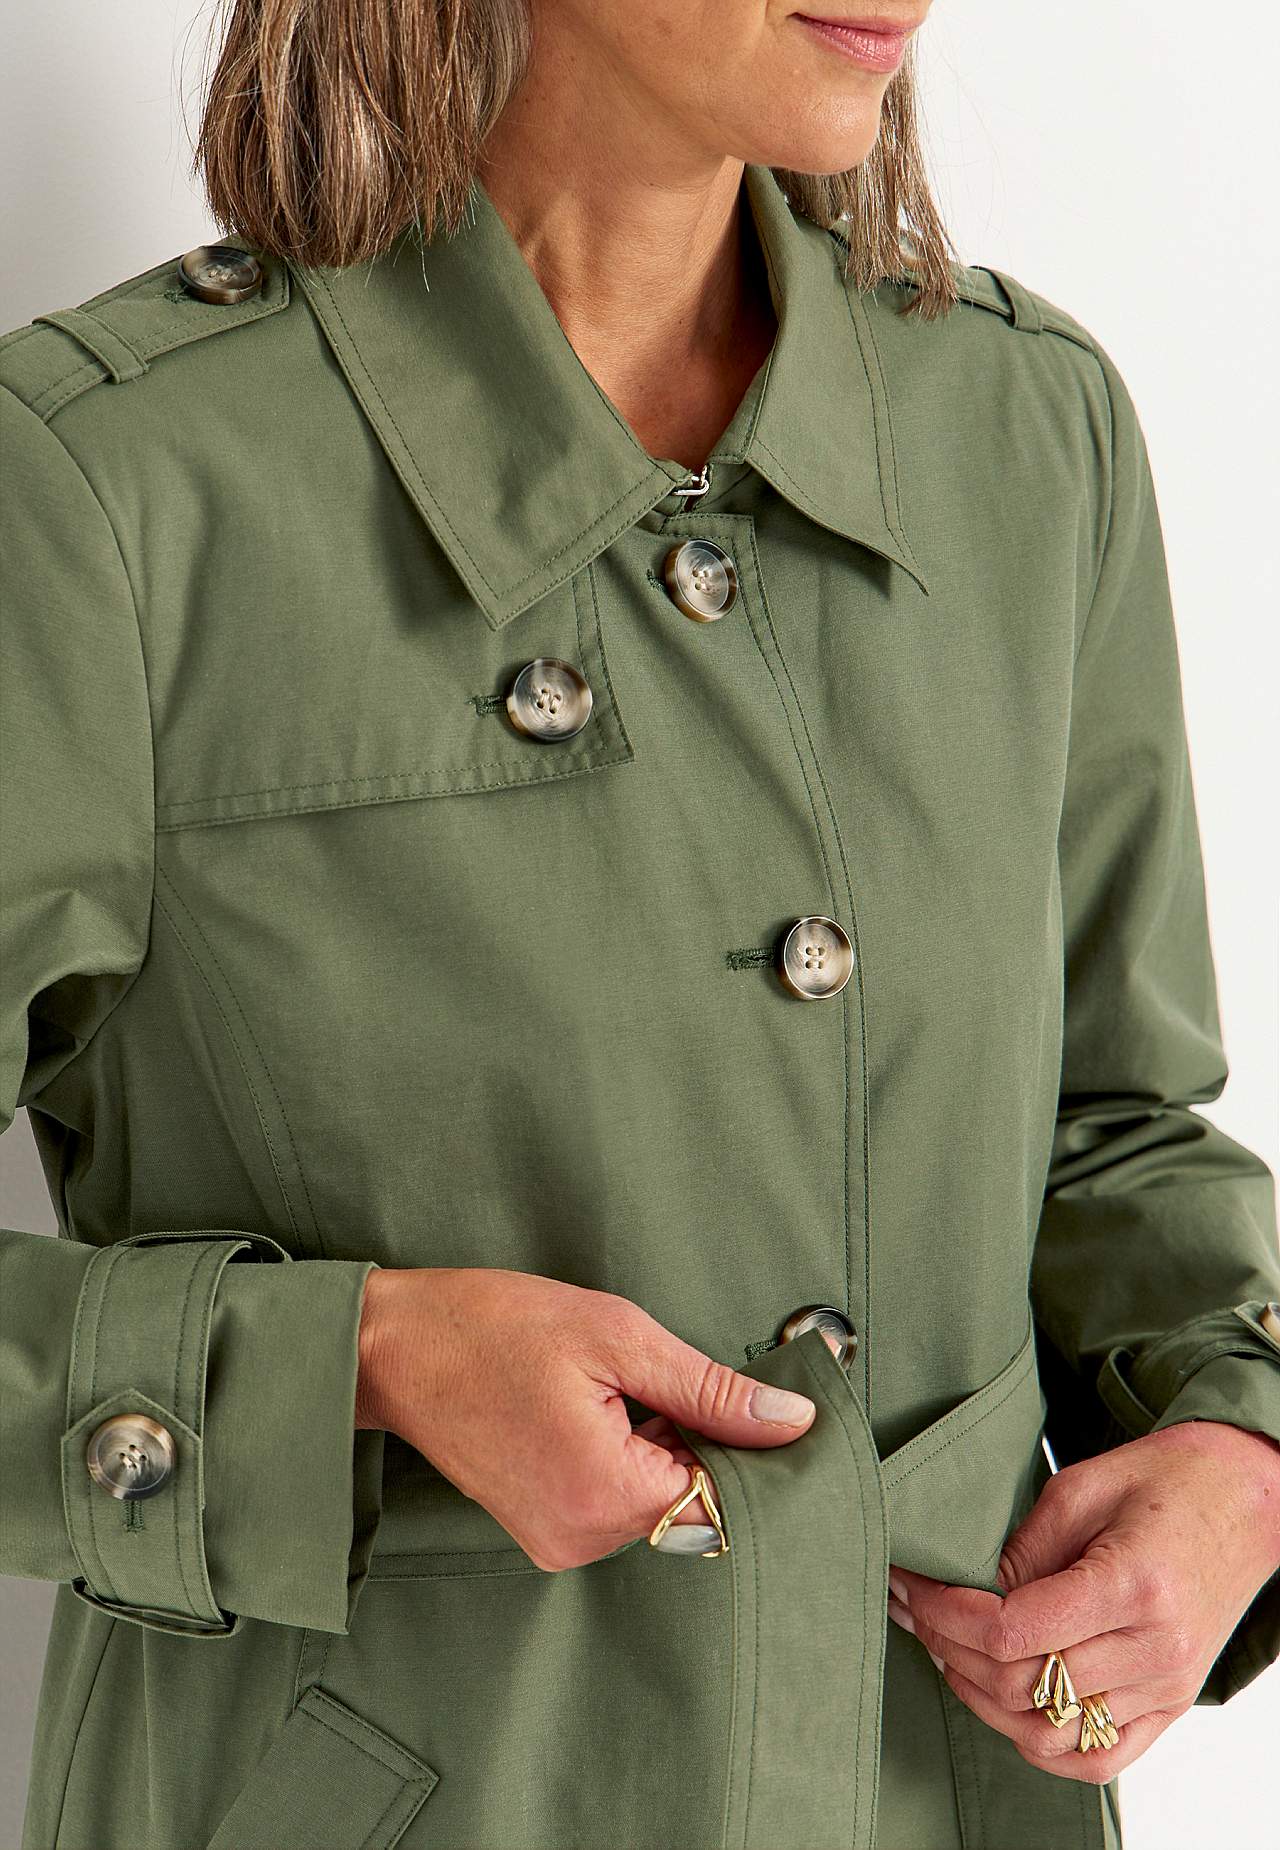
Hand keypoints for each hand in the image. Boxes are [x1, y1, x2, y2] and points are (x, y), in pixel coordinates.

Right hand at [354, 1266, 816, 1568]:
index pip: (721, 1493)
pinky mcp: (541, 1532)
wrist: (393, 1345)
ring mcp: (556, 1542)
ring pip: (653, 1500)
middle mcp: (581, 1540)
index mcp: (603, 1494)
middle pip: (688, 1498)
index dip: (733, 1438)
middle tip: (635, 1374)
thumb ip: (710, 1390)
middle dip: (686, 1435)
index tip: (713, 1388)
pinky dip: (618, 1455)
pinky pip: (613, 1502)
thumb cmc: (493, 1326)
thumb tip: (790, 1423)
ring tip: (597, 1388)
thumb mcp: (616, 1336)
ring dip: (651, 1443)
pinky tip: (581, 1409)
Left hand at [886, 1419, 1279, 1781]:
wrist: (1248, 1498)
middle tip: (917, 1611)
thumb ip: (1021, 1550)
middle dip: (950, 1649)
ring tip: (950, 1652)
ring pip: (1049, 1733)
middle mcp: (1153, 1650)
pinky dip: (1039, 1742)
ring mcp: (1166, 1687)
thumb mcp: (1079, 1488)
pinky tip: (1005, 1701)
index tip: (913, 1588)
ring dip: (983, 1700)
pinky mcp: (1172, 1705)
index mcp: (1130, 1586)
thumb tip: (964, 1594)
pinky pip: (1096, 1758)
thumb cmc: (1166, 1480)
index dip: (945, 1615)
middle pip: (1022, 1685)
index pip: (1011, 1631)